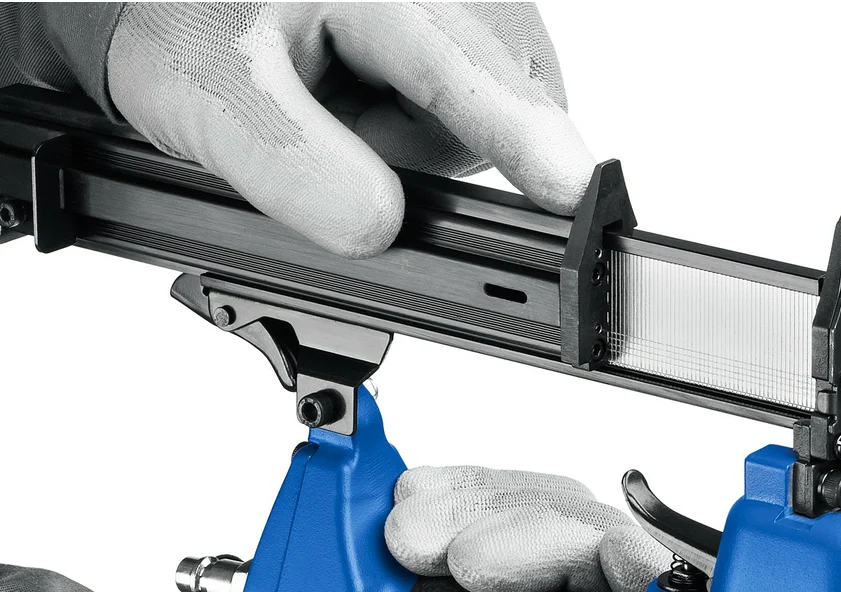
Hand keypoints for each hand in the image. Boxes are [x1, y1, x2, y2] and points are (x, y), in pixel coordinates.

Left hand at [106, 3, 595, 257]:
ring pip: (472, 117)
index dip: (527, 137)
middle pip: (492, 102)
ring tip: (333, 122)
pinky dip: (403, 135)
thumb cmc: (183, 28)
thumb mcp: (212, 95)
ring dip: (409, 146)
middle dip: (426, 152)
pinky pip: (452, 111)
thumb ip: (291, 163)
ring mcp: (442, 16)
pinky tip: (350, 116)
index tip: (576, 193)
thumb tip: (381, 225)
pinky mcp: (438, 41)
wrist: (168, 16)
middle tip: (339, 142)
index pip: (470, 66)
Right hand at [303, 466, 678, 591]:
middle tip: (461, 564)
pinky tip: (406, 525)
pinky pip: (497, 494)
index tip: (597, 562)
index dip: (651, 583)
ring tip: (409, 549)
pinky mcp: (487, 555)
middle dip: (541, 538)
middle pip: (612, 548)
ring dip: (483, 512)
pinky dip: (453, 495)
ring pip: (556, 507)